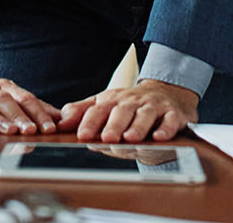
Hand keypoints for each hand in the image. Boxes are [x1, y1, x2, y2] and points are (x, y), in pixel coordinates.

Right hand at [0, 71, 59, 134]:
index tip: (50, 128)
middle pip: (4, 101)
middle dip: (19, 116)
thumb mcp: (6, 97)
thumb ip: (31, 107)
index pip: (24, 98)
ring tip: (8, 130)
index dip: (37, 112)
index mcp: (3, 87)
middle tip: (31, 131)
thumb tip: (60, 118)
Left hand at [57, 79, 198, 142]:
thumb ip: (83, 113)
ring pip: (145, 115)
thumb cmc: (130, 106)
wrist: (167, 93)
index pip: (98, 110)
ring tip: (131, 138)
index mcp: (113, 100)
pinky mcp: (173, 114)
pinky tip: (160, 137)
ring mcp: (154, 106)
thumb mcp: (105, 106)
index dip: (90, 122)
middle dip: (114, 124)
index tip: (82, 135)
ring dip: (138, 126)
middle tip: (108, 138)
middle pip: (122, 111)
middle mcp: (132, 101)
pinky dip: (165, 129)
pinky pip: (170, 120)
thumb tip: (59, 122)